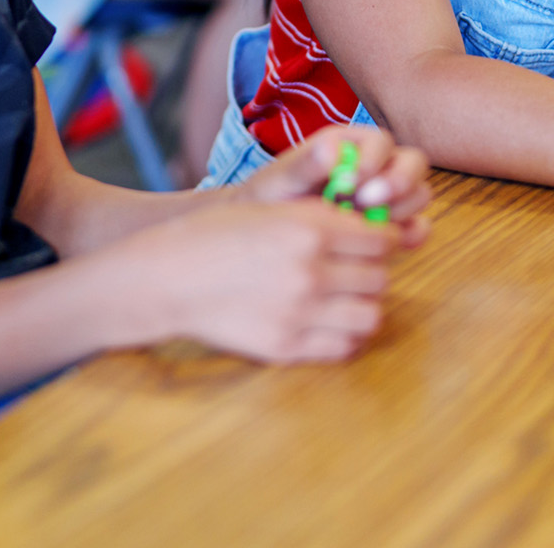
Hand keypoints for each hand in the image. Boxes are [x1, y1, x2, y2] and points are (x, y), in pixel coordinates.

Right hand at [133, 199, 405, 362]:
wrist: (171, 276)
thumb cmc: (218, 233)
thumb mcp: (273, 207)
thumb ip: (322, 216)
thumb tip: (368, 227)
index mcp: (311, 228)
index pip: (380, 239)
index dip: (382, 239)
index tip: (374, 242)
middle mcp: (312, 271)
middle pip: (379, 277)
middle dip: (372, 271)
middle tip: (355, 269)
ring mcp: (301, 313)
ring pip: (370, 316)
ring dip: (363, 305)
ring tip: (344, 298)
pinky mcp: (287, 347)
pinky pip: (343, 347)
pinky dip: (343, 336)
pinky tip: (326, 323)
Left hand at [242, 125, 431, 246]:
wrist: (265, 237)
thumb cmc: (271, 200)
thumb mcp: (280, 182)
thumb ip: (306, 165)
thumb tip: (333, 149)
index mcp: (351, 144)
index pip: (381, 142)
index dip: (375, 160)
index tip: (353, 183)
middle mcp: (376, 165)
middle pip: (412, 163)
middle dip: (399, 183)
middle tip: (368, 204)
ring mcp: (387, 195)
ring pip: (418, 193)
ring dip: (403, 209)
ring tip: (369, 226)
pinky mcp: (391, 225)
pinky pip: (416, 225)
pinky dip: (411, 233)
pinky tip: (393, 244)